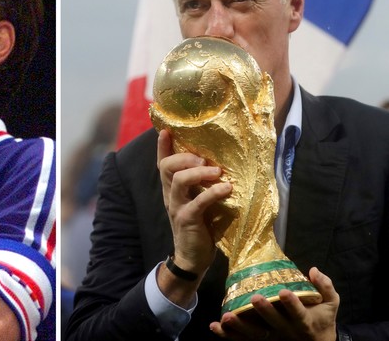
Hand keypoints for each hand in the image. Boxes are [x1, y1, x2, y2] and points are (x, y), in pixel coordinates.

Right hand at [157, 129, 231, 274]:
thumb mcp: (197, 201)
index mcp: (172, 189)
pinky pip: (197, 202)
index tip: (166, 130)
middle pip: (167, 167)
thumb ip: (200, 185)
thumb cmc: (199, 226)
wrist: (192, 258)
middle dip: (184, 157)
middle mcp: (171, 195)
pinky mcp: (187, 220)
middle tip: (204, 159)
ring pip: (179, 181)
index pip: (163, 163)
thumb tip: (218, 165)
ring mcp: (177, 207)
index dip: (162, 147)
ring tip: (217, 172)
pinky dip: (213, 193)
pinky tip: (227, 189)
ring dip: (198, 173)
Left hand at [210, 267, 339, 340]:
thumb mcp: (330, 304)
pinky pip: (242, 340)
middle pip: (274, 323)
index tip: (284, 292)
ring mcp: (272, 337)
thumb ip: (325, 287)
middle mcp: (286, 331)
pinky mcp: (261, 340)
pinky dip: (228, 335)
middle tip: (254, 298)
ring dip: (240, 327)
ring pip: (255, 335)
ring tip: (227, 316)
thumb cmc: (321, 319)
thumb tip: (314, 270)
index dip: (292, 304)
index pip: (299, 313)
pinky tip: (215, 326)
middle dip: (264, 311)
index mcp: (304, 321)